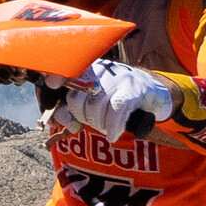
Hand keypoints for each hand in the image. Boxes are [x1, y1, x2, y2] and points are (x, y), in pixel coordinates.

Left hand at [50, 57, 189, 141]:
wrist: (153, 94)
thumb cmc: (117, 99)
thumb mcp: (94, 100)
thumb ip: (73, 107)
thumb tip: (55, 118)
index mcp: (89, 71)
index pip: (69, 71)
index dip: (59, 76)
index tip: (52, 83)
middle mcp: (103, 71)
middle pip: (78, 97)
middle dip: (82, 117)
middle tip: (92, 122)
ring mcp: (120, 78)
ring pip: (96, 107)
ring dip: (99, 124)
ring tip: (106, 126)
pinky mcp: (135, 90)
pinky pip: (117, 110)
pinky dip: (113, 126)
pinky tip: (113, 134)